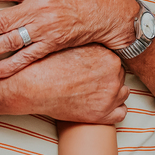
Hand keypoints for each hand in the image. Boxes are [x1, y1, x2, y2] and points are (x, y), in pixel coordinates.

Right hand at [4, 44, 129, 123]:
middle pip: (119, 76)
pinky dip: (112, 110)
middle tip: (89, 81)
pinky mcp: (103, 114)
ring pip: (122, 93)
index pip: (115, 61)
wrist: (32, 87)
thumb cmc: (49, 65)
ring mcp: (110, 95)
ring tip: (93, 93)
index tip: (93, 69)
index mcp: (109, 56)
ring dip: (111, 94)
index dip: (103, 65)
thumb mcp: (73, 45)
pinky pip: (121, 113)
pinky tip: (99, 106)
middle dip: (107, 79)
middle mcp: (113, 75)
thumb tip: (97, 39)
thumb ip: (91, 46)